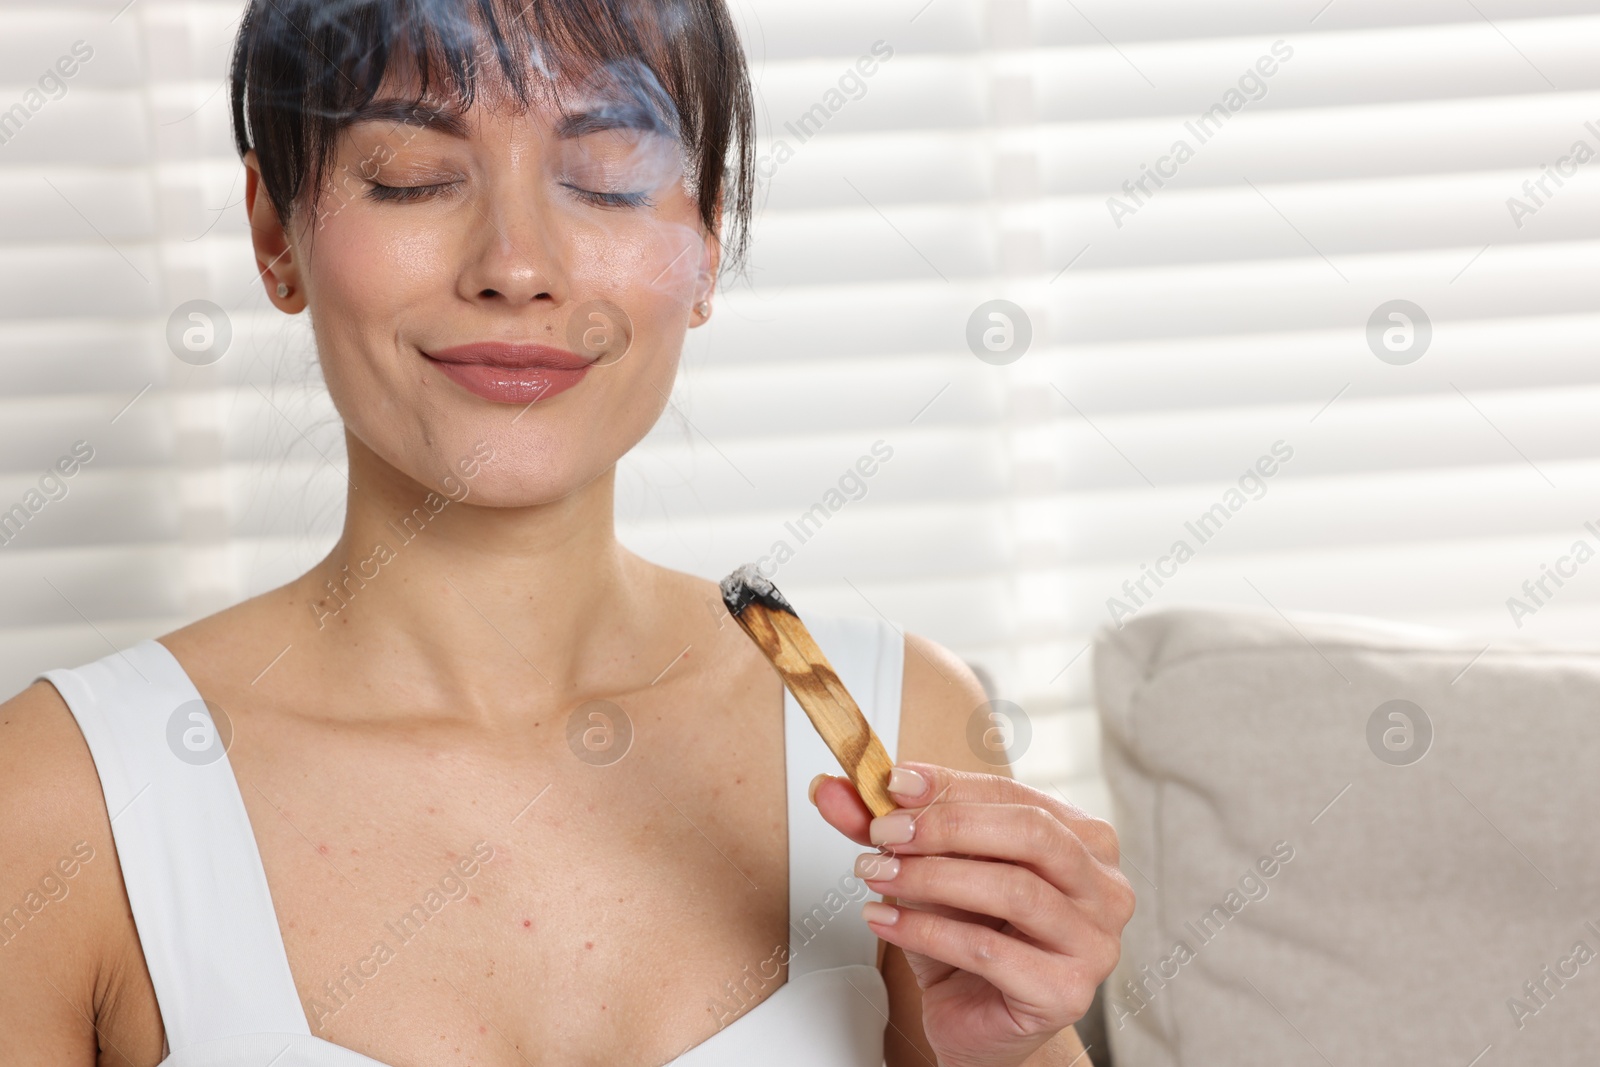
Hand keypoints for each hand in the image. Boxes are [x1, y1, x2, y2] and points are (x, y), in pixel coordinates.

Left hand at [812, 762, 1133, 1066]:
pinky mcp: (1066, 992)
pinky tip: (886, 920)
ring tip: (878, 875)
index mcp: (1083, 841)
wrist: (977, 1023)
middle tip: (885, 833)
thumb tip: (834, 788)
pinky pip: (988, 951)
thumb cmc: (969, 939)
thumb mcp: (930, 870)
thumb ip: (890, 828)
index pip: (1015, 796)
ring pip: (1013, 890)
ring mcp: (1093, 943)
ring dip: (931, 878)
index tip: (894, 785)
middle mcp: (1103, 888)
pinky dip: (927, 931)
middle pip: (1029, 833)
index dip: (950, 786)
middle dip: (947, 826)